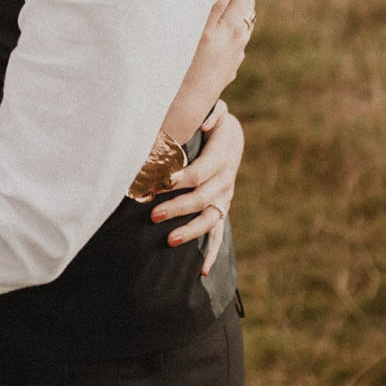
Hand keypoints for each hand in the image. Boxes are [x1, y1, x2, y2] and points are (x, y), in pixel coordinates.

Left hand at [150, 101, 243, 276]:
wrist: (232, 137)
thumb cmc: (217, 122)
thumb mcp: (219, 113)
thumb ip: (213, 114)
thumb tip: (205, 121)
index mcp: (223, 156)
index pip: (200, 172)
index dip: (179, 179)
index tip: (158, 183)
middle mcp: (226, 180)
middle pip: (202, 198)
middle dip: (177, 207)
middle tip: (152, 214)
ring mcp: (225, 197)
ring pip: (210, 219)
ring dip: (190, 231)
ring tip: (169, 241)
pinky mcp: (221, 209)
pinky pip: (218, 233)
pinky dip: (211, 253)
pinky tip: (202, 272)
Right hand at [162, 0, 255, 140]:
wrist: (184, 109)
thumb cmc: (186, 67)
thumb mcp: (200, 30)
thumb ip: (216, 4)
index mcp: (233, 28)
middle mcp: (239, 42)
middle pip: (246, 5)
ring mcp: (234, 57)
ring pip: (241, 23)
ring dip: (236, 5)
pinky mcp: (227, 68)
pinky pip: (233, 39)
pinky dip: (228, 24)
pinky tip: (214, 27)